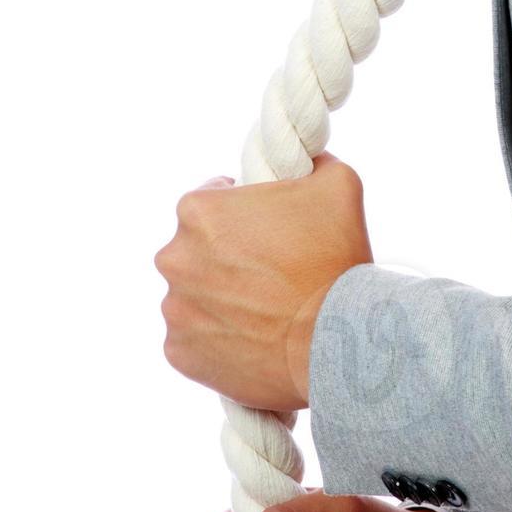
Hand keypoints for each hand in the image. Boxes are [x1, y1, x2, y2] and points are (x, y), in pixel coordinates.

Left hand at [155, 152, 373, 412]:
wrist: (336, 344)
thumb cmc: (335, 261)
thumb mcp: (338, 184)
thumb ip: (313, 162)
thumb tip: (310, 158)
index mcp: (197, 210)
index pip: (213, 198)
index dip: (245, 211)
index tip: (269, 229)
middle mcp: (173, 257)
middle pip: (198, 248)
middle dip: (228, 256)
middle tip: (272, 272)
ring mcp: (173, 309)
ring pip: (194, 294)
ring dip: (221, 298)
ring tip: (266, 310)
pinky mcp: (178, 353)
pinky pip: (193, 338)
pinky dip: (217, 338)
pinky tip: (253, 338)